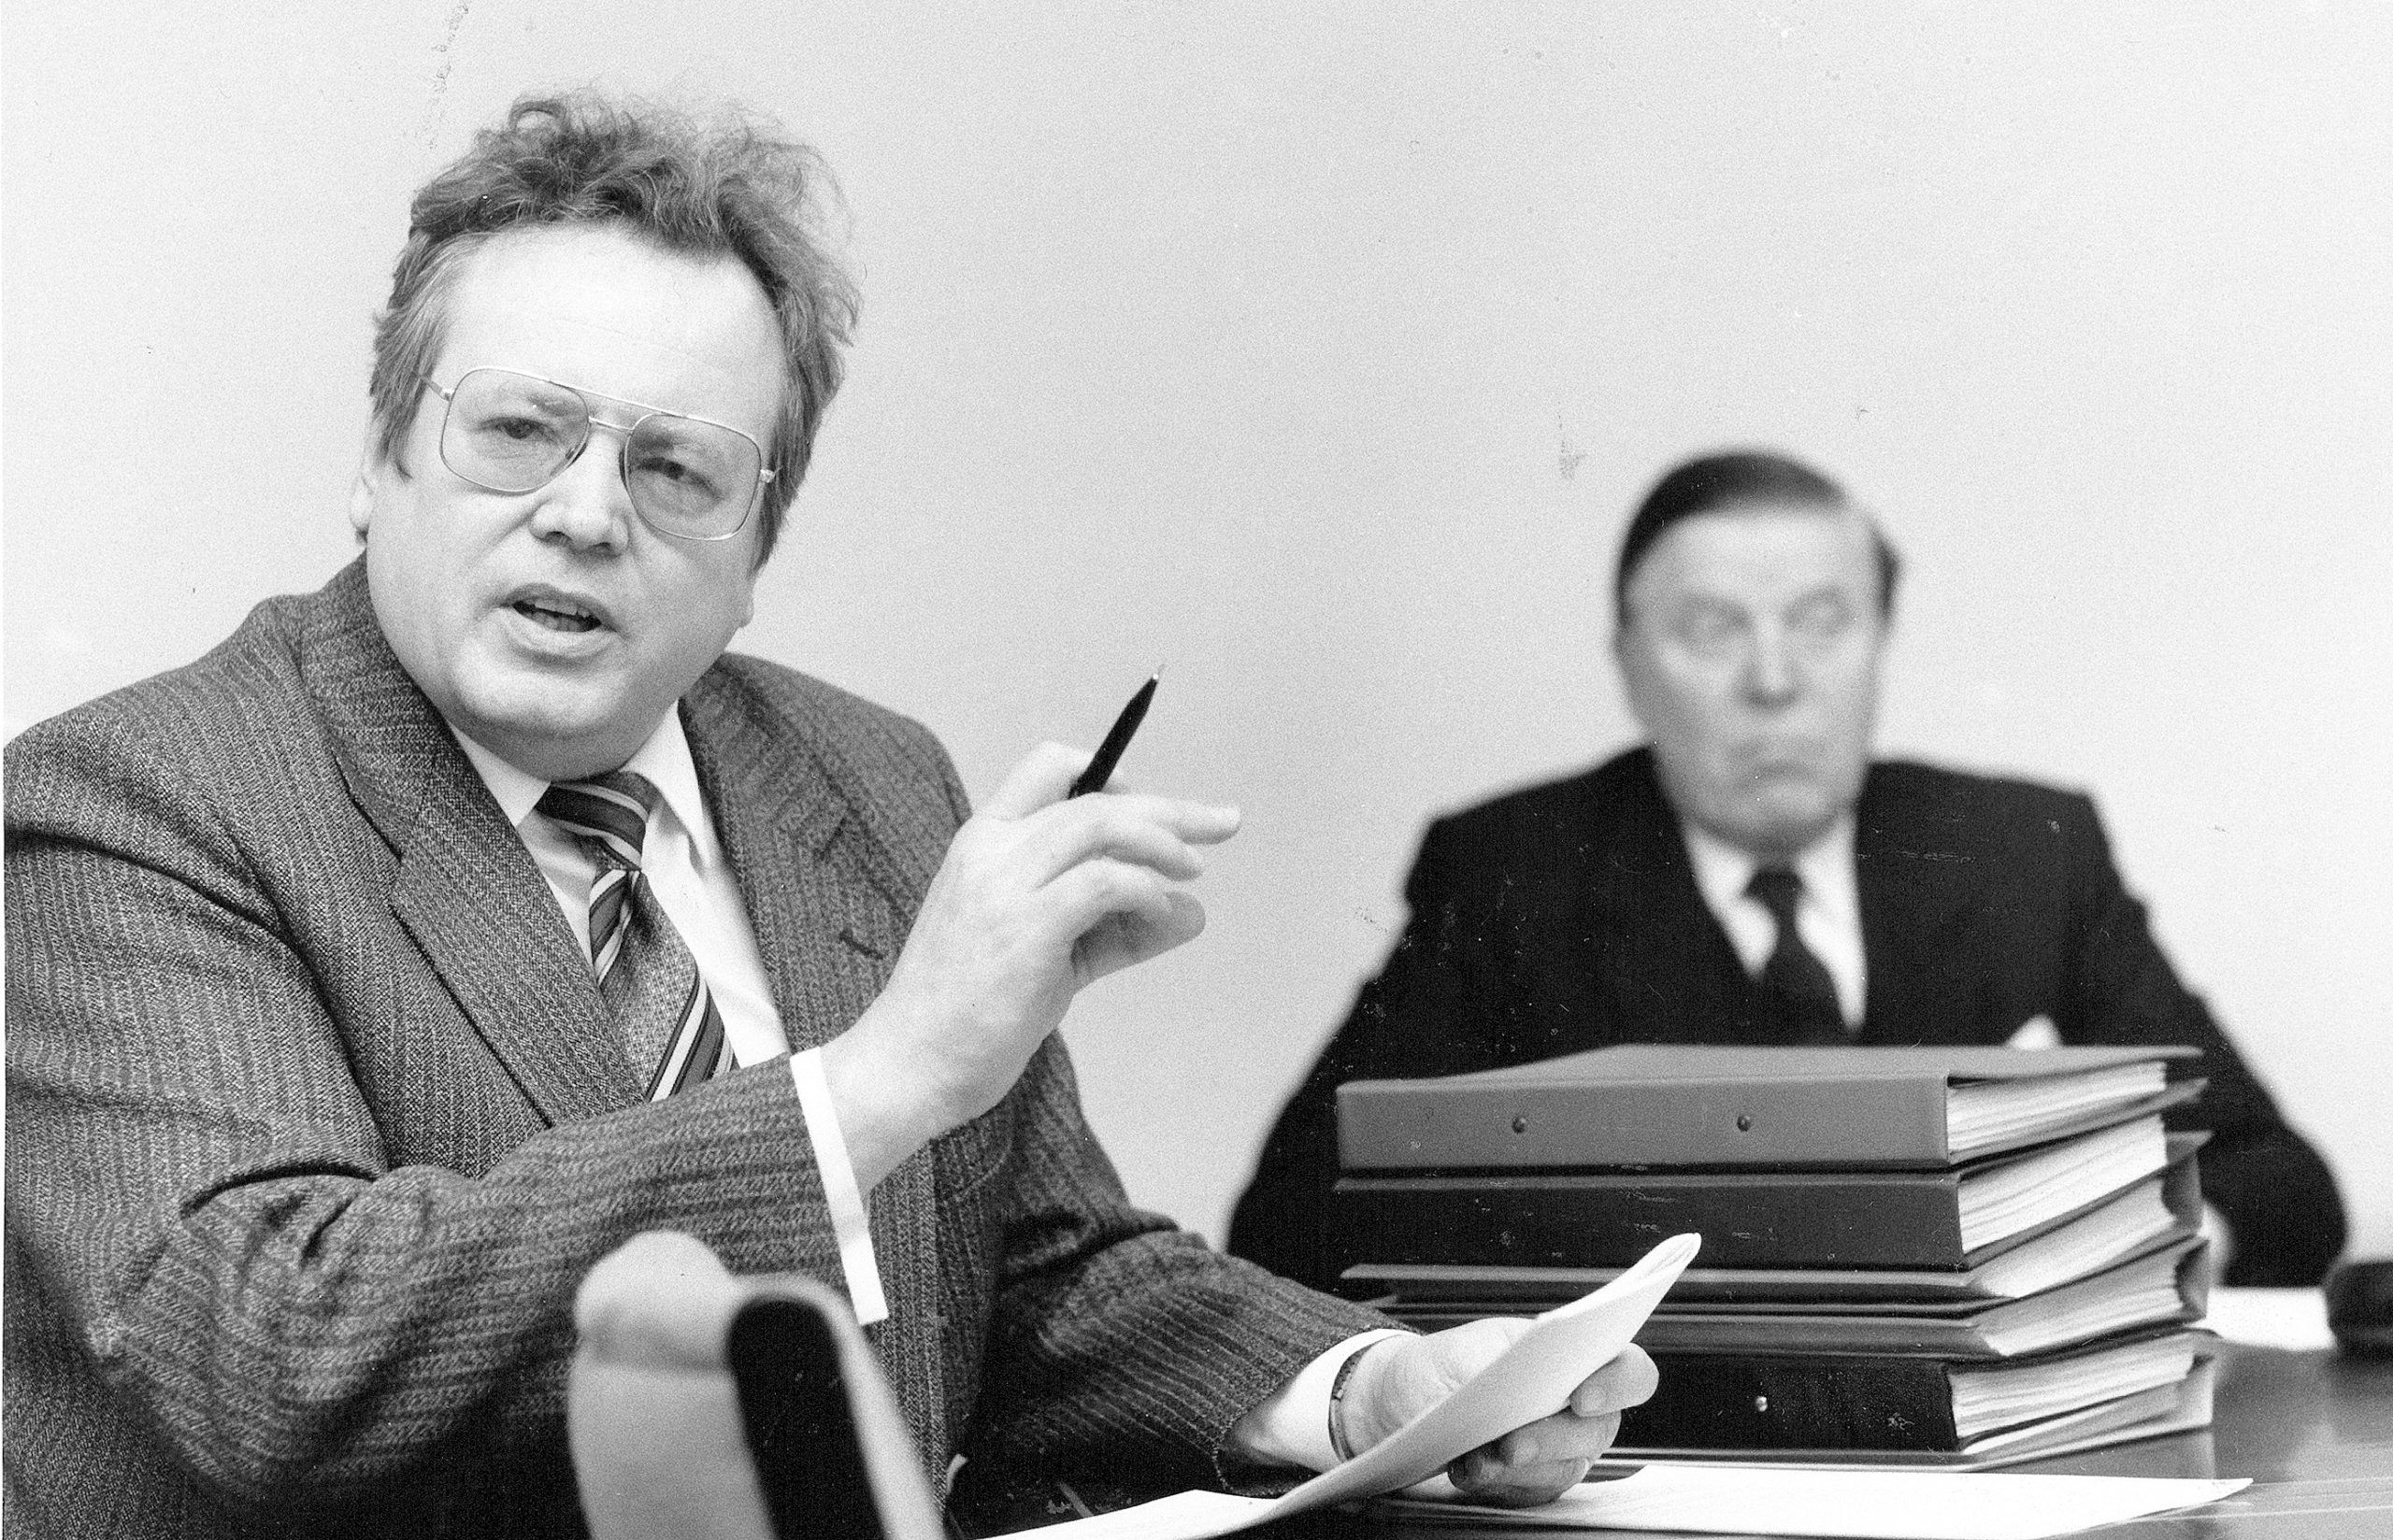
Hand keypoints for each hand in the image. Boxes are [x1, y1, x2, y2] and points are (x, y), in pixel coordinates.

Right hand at [823, 742, 1238, 1186]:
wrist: (910, 1065)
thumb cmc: (973, 1013)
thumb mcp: (1050, 956)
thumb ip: (1117, 931)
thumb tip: (1193, 913)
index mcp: (982, 842)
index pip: (1047, 768)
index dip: (1108, 773)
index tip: (1151, 803)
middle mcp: (990, 849)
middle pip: (1095, 796)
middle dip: (1170, 808)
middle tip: (1223, 823)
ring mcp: (1004, 886)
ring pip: (1103, 825)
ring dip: (1164, 842)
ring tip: (1194, 871)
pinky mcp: (1025, 930)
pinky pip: (1105, 882)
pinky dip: (1146, 890)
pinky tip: (1163, 911)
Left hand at [1340, 1324, 1658, 1507]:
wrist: (1396, 1405)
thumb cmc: (1436, 1369)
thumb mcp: (1461, 1352)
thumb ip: (1499, 1364)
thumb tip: (1518, 1383)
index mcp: (1569, 1356)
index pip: (1628, 1370)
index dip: (1618, 1384)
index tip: (1582, 1396)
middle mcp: (1572, 1405)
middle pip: (1598, 1430)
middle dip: (1553, 1439)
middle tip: (1512, 1443)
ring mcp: (1556, 1448)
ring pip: (1564, 1469)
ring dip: (1519, 1469)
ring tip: (1475, 1458)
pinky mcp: (1531, 1482)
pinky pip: (1531, 1494)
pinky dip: (1497, 1486)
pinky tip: (1467, 1470)